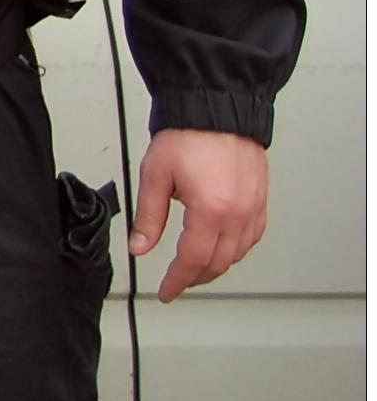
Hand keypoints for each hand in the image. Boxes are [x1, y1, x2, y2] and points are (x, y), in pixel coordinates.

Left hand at [129, 127, 269, 301]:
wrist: (216, 109)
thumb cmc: (187, 135)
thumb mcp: (155, 176)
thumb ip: (149, 217)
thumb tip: (139, 247)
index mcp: (211, 210)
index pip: (193, 260)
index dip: (177, 281)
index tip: (167, 291)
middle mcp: (238, 214)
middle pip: (217, 263)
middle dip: (195, 277)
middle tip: (177, 283)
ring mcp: (254, 208)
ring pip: (237, 254)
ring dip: (216, 266)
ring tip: (195, 270)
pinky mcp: (261, 201)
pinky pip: (252, 238)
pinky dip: (235, 250)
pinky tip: (222, 248)